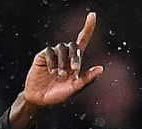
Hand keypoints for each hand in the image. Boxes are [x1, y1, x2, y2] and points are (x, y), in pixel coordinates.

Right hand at [10, 12, 103, 128]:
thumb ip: (87, 79)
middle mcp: (65, 55)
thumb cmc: (58, 95)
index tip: (92, 15)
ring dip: (63, 62)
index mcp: (75, 61)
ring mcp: (53, 54)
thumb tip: (101, 68)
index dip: (88, 28)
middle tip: (74, 70)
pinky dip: (52, 62)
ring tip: (60, 75)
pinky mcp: (42, 56)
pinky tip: (51, 72)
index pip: (83, 40)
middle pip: (74, 46)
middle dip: (75, 57)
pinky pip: (49, 52)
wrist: (40, 100)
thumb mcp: (75, 89)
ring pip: (62, 48)